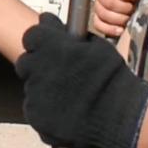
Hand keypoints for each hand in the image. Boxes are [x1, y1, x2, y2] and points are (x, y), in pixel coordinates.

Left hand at [16, 13, 147, 147]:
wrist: (121, 117)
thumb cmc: (112, 79)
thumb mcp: (96, 47)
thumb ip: (70, 38)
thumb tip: (56, 29)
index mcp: (52, 48)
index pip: (31, 36)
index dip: (41, 40)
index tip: (49, 44)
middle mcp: (38, 69)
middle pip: (25, 62)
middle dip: (37, 63)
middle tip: (55, 71)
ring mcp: (35, 95)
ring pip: (31, 86)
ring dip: (43, 87)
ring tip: (65, 95)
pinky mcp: (36, 117)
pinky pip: (35, 108)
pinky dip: (45, 108)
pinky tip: (64, 110)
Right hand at [92, 0, 143, 38]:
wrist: (134, 1)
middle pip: (107, 2)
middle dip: (123, 8)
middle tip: (132, 8)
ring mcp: (98, 7)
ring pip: (103, 14)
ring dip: (119, 19)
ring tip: (129, 18)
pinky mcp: (98, 20)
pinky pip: (99, 25)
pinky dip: (110, 29)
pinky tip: (120, 29)